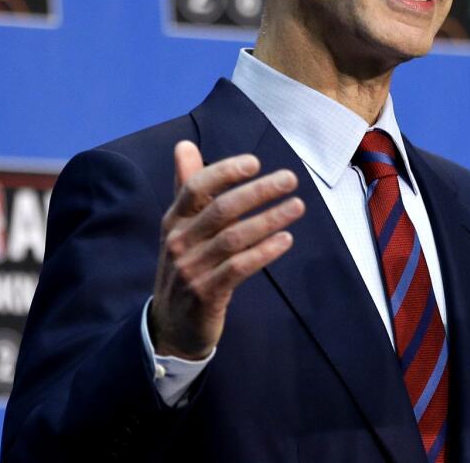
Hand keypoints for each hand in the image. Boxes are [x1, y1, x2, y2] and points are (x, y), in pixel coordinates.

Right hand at [148, 141, 303, 358]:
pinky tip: (286, 239)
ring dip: (270, 219)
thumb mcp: (182, 227)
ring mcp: (191, 269)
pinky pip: (239, 268)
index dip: (224, 172)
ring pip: (234, 237)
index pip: (195, 187)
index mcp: (173, 221)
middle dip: (258, 191)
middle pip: (221, 209)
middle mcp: (179, 242)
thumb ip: (188, 187)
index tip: (255, 162)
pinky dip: (264, 251)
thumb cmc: (186, 265)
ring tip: (297, 206)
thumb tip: (184, 145)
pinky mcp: (206, 294)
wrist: (172, 325)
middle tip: (290, 179)